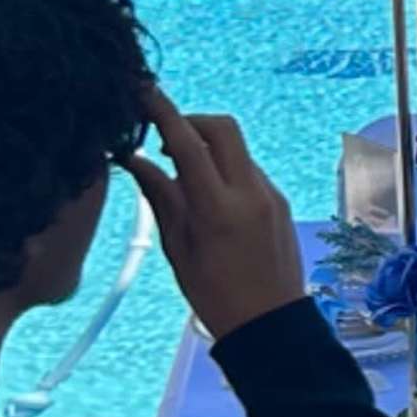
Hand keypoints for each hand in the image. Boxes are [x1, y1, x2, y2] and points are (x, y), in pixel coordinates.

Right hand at [127, 91, 307, 342]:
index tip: (145, 91)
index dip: (165, 112)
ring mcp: (271, 195)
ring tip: (182, 175)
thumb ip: (160, 198)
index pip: (189, 143)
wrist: (271, 325)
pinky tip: (209, 196)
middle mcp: (251, 192)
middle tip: (166, 140)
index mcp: (219, 207)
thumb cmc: (214, 296)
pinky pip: (249, 170)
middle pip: (223, 128)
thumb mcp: (178, 249)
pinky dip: (225, 169)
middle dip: (192, 121)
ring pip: (237, 149)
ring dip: (209, 148)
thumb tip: (135, 159)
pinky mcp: (281, 202)